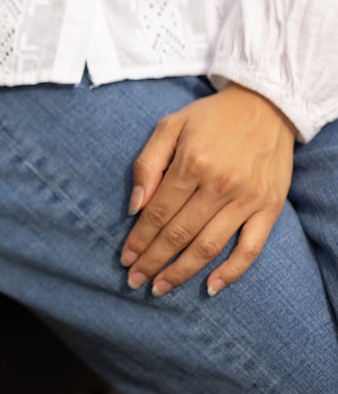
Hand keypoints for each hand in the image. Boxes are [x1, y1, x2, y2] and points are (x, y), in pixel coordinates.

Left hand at [121, 83, 295, 296]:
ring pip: (208, 247)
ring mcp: (247, 199)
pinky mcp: (270, 208)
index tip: (124, 259)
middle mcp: (220, 185)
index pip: (157, 214)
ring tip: (160, 288)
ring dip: (181, 272)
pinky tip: (211, 287)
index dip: (138, 240)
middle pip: (178, 235)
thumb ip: (147, 164)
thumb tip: (134, 206)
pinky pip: (251, 248)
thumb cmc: (210, 117)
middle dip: (152, 261)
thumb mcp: (169, 126)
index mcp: (192, 163)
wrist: (266, 105)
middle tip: (134, 280)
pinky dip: (232, 272)